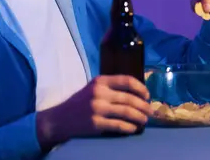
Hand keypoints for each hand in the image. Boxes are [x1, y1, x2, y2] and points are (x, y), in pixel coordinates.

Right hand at [35, 75, 152, 150]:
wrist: (60, 119)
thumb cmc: (80, 102)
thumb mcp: (93, 88)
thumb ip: (111, 87)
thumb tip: (137, 93)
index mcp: (100, 81)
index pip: (126, 80)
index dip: (141, 88)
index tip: (147, 95)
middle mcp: (99, 93)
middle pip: (129, 98)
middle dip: (143, 105)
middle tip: (150, 111)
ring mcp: (97, 108)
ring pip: (126, 112)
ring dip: (139, 116)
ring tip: (145, 120)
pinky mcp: (95, 123)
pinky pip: (118, 125)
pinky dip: (129, 127)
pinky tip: (133, 128)